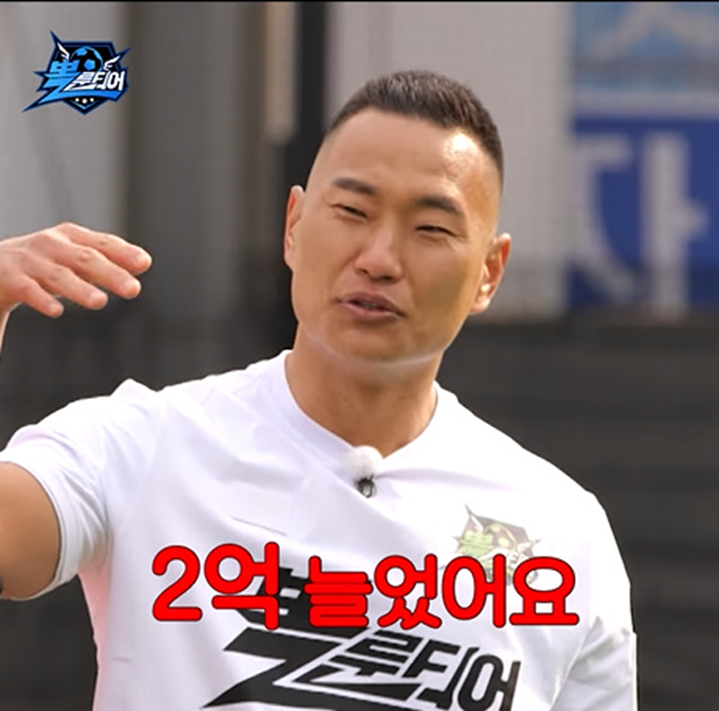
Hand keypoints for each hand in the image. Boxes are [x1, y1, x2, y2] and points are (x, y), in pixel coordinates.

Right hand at [0, 222, 151, 316]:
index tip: (144, 263)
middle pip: (85, 259)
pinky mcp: (8, 278)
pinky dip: (42, 299)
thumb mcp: (74, 257)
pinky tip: (57, 311)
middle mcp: (51, 244)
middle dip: (110, 273)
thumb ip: (106, 260)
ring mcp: (29, 260)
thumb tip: (144, 262)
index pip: (103, 244)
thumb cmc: (42, 262)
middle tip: (133, 289)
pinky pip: (27, 289)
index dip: (123, 252)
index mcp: (71, 237)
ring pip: (58, 276)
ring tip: (99, 302)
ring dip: (79, 289)